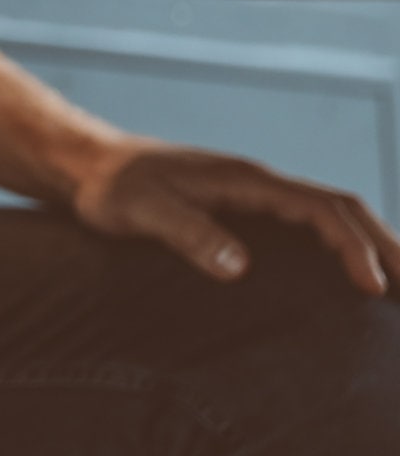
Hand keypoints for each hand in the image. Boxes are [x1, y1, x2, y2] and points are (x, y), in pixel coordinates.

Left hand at [73, 139, 399, 294]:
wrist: (87, 166)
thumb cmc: (110, 188)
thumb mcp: (141, 211)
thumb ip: (187, 234)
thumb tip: (239, 268)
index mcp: (248, 181)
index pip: (322, 210)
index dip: (354, 248)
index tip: (373, 289)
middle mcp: (261, 184)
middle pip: (344, 208)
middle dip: (387, 245)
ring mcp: (255, 196)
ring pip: (331, 216)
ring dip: (370, 245)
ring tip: (399, 289)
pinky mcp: (244, 211)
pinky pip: (307, 226)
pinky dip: (340, 247)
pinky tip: (347, 279)